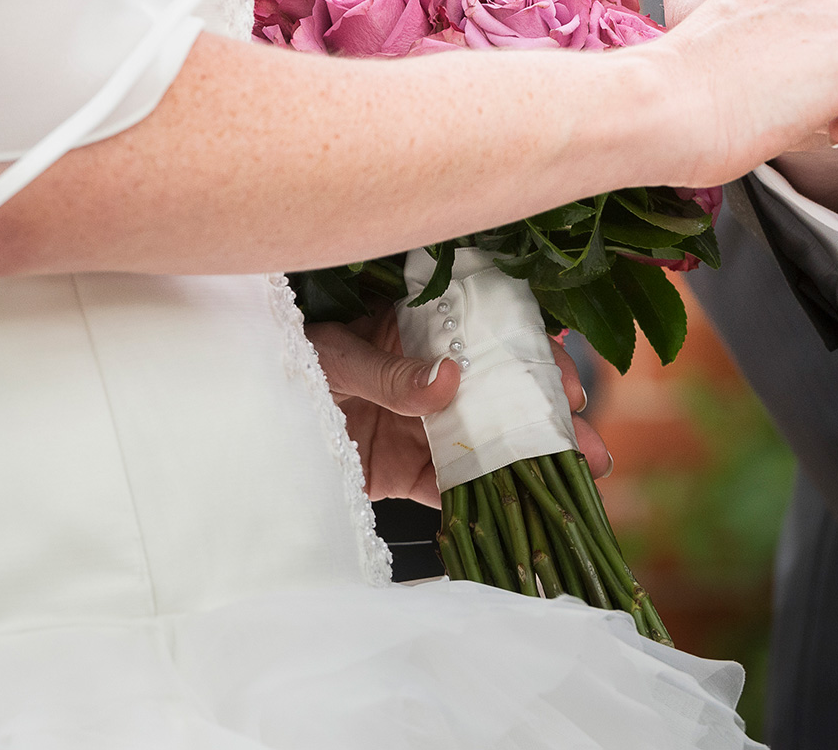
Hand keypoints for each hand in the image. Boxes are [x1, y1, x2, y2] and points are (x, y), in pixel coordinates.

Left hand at [308, 312, 609, 508]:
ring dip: (536, 460)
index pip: (492, 334)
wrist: (246, 422)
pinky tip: (525, 508)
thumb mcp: (336, 356)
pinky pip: (452, 488)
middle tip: (591, 441)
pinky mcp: (405, 471)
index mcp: (420, 330)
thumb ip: (392, 372)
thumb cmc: (288, 361)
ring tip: (583, 477)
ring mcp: (423, 426)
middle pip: (505, 394)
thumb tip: (449, 380)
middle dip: (553, 417)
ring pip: (490, 442)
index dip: (536, 354)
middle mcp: (432, 377)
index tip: (566, 374)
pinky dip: (487, 500)